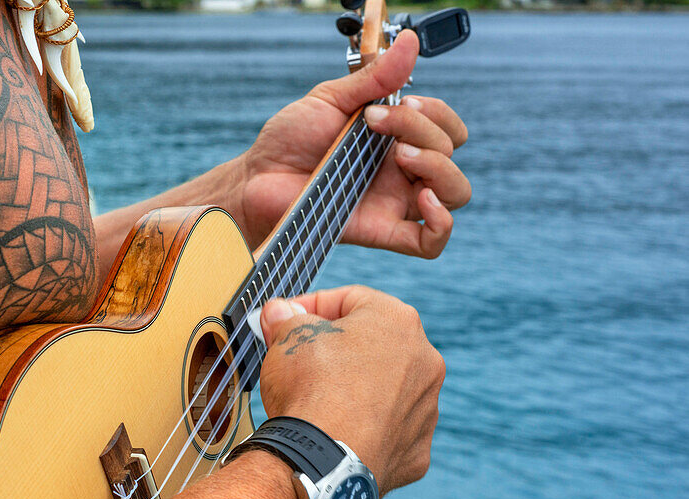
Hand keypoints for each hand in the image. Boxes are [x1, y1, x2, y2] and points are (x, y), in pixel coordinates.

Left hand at [235, 31, 470, 257]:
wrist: (257, 177)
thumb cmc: (289, 142)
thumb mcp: (332, 99)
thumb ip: (374, 78)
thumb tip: (408, 42)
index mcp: (396, 140)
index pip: (447, 128)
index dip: (436, 112)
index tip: (403, 98)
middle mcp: (401, 172)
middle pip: (450, 153)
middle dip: (423, 129)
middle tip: (377, 124)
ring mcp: (395, 203)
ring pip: (455, 194)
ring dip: (439, 168)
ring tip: (400, 156)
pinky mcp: (381, 232)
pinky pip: (430, 242)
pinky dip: (441, 223)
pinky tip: (422, 199)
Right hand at [257, 286, 445, 493]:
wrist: (325, 460)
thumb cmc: (311, 389)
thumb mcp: (287, 337)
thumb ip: (286, 319)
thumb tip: (279, 312)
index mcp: (397, 321)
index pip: (350, 300)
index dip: (310, 306)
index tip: (285, 319)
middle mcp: (425, 360)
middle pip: (374, 344)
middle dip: (337, 348)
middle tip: (300, 358)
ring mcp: (426, 408)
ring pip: (386, 388)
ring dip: (356, 389)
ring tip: (319, 401)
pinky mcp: (417, 449)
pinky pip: (389, 429)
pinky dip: (366, 428)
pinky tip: (337, 432)